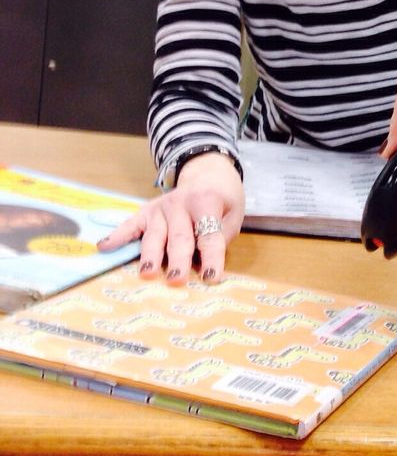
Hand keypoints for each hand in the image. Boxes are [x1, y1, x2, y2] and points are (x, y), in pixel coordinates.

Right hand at [97, 152, 245, 284]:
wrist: (207, 175)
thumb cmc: (222, 201)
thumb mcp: (233, 214)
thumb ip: (221, 238)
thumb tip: (203, 266)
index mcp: (207, 202)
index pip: (209, 234)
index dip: (211, 257)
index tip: (211, 277)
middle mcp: (180, 204)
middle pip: (180, 237)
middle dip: (177, 260)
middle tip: (175, 280)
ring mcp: (160, 208)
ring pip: (155, 235)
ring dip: (150, 255)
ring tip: (146, 273)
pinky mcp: (145, 212)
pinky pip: (129, 225)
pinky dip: (116, 236)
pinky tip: (103, 246)